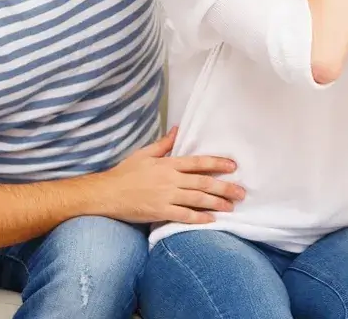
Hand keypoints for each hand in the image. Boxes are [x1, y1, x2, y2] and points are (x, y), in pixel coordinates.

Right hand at [96, 127, 244, 224]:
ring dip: (216, 202)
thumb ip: (164, 144)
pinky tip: (212, 219)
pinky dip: (199, 218)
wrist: (106, 194)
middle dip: (224, 187)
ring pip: (197, 199)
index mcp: (168, 164)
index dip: (217, 163)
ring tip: (231, 206)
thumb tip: (177, 129)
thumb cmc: (125, 173)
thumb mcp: (144, 154)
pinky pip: (184, 215)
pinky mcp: (160, 212)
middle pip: (203, 182)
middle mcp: (170, 179)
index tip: (233, 166)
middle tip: (241, 192)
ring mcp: (166, 196)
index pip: (198, 162)